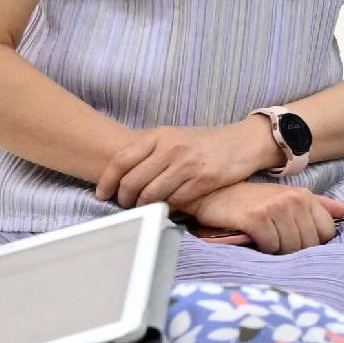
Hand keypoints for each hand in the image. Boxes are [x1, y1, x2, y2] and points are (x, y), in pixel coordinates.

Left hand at [95, 116, 281, 211]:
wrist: (241, 143)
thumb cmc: (202, 143)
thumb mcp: (173, 137)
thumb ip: (148, 151)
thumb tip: (119, 175)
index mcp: (159, 135)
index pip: (121, 160)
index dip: (107, 181)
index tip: (102, 194)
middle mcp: (171, 148)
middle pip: (133, 181)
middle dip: (124, 198)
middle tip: (125, 205)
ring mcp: (187, 164)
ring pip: (152, 194)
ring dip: (144, 206)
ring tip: (144, 207)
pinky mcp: (203, 180)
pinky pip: (175, 201)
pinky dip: (167, 207)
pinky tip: (166, 206)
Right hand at [180, 179, 343, 253]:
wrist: (215, 195)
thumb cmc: (252, 200)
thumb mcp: (287, 197)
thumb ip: (317, 205)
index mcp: (305, 196)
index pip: (326, 232)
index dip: (313, 242)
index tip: (296, 241)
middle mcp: (293, 199)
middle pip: (309, 243)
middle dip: (294, 250)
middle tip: (276, 243)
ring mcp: (275, 207)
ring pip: (290, 247)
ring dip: (276, 250)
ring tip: (265, 240)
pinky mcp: (256, 218)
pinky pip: (271, 246)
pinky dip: (263, 248)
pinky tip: (254, 239)